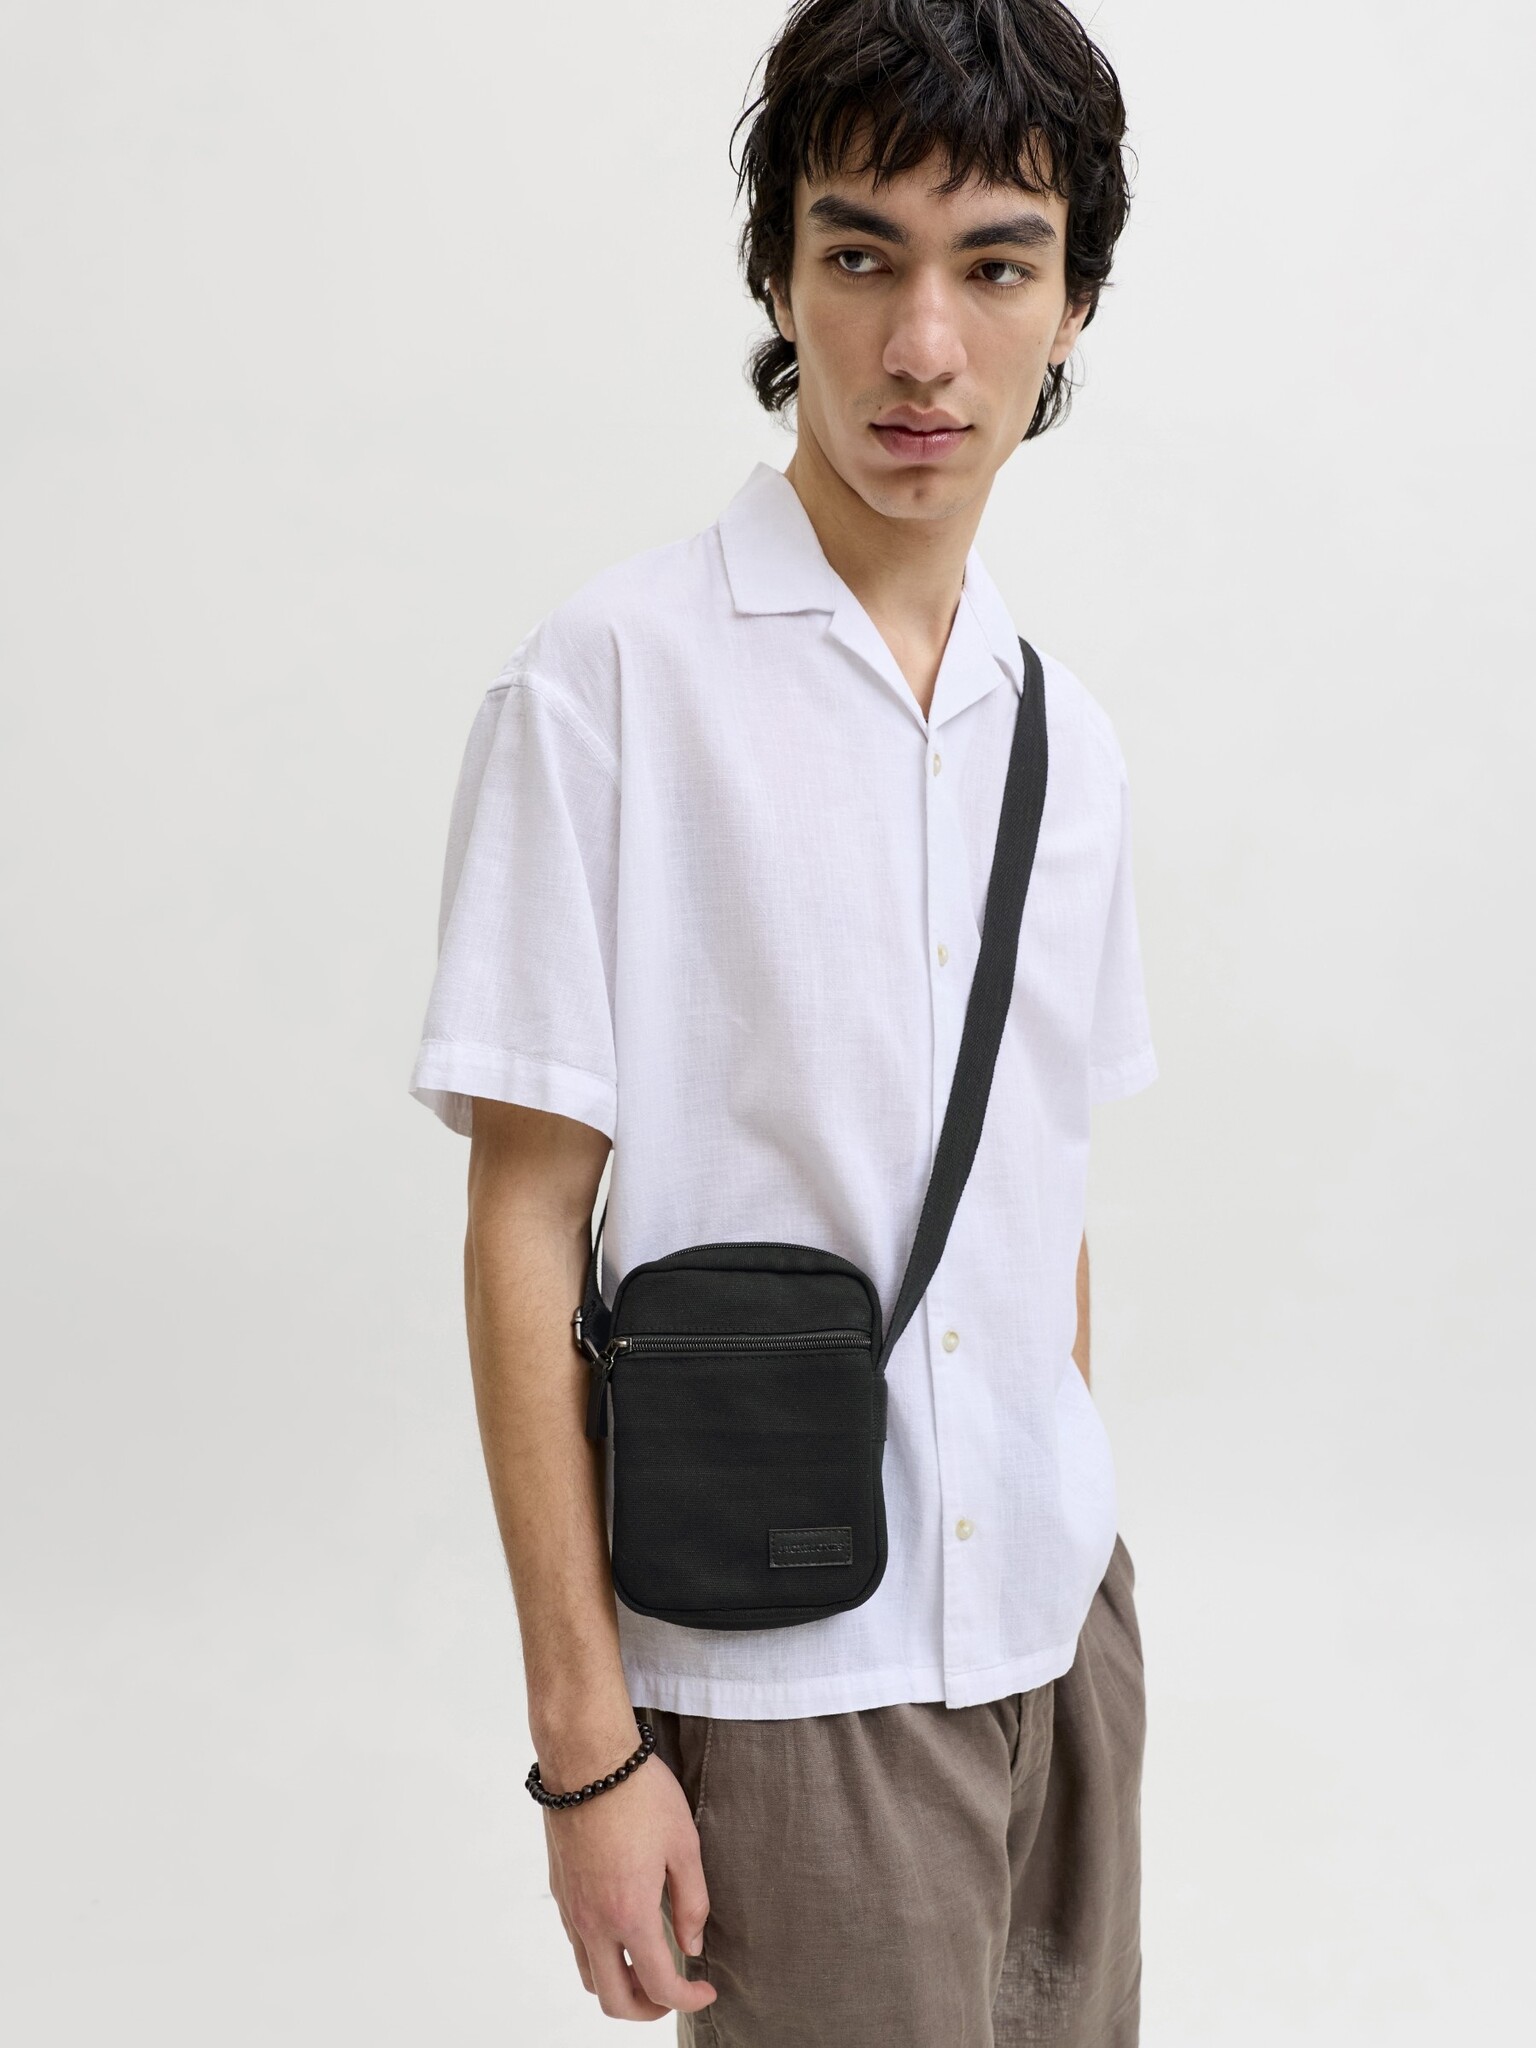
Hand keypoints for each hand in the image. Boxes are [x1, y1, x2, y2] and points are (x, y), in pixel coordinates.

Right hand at [543, 1747, 718, 2020]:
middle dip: (648, 2009)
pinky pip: (576, 1944)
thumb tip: (692, 1947)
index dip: (688, 1999)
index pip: (659, 1985)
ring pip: (589, 1976)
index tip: (706, 1990)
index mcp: (630, 1914)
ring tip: (649, 1966)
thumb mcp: (684, 1844)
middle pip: (614, 2000)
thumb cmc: (640, 1794)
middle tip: (675, 1991)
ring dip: (620, 1986)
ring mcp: (571, 1908)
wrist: (587, 1757)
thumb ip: (691, 1903)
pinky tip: (623, 1929)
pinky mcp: (560, 1889)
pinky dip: (601, 1956)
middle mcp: (593, 1921)